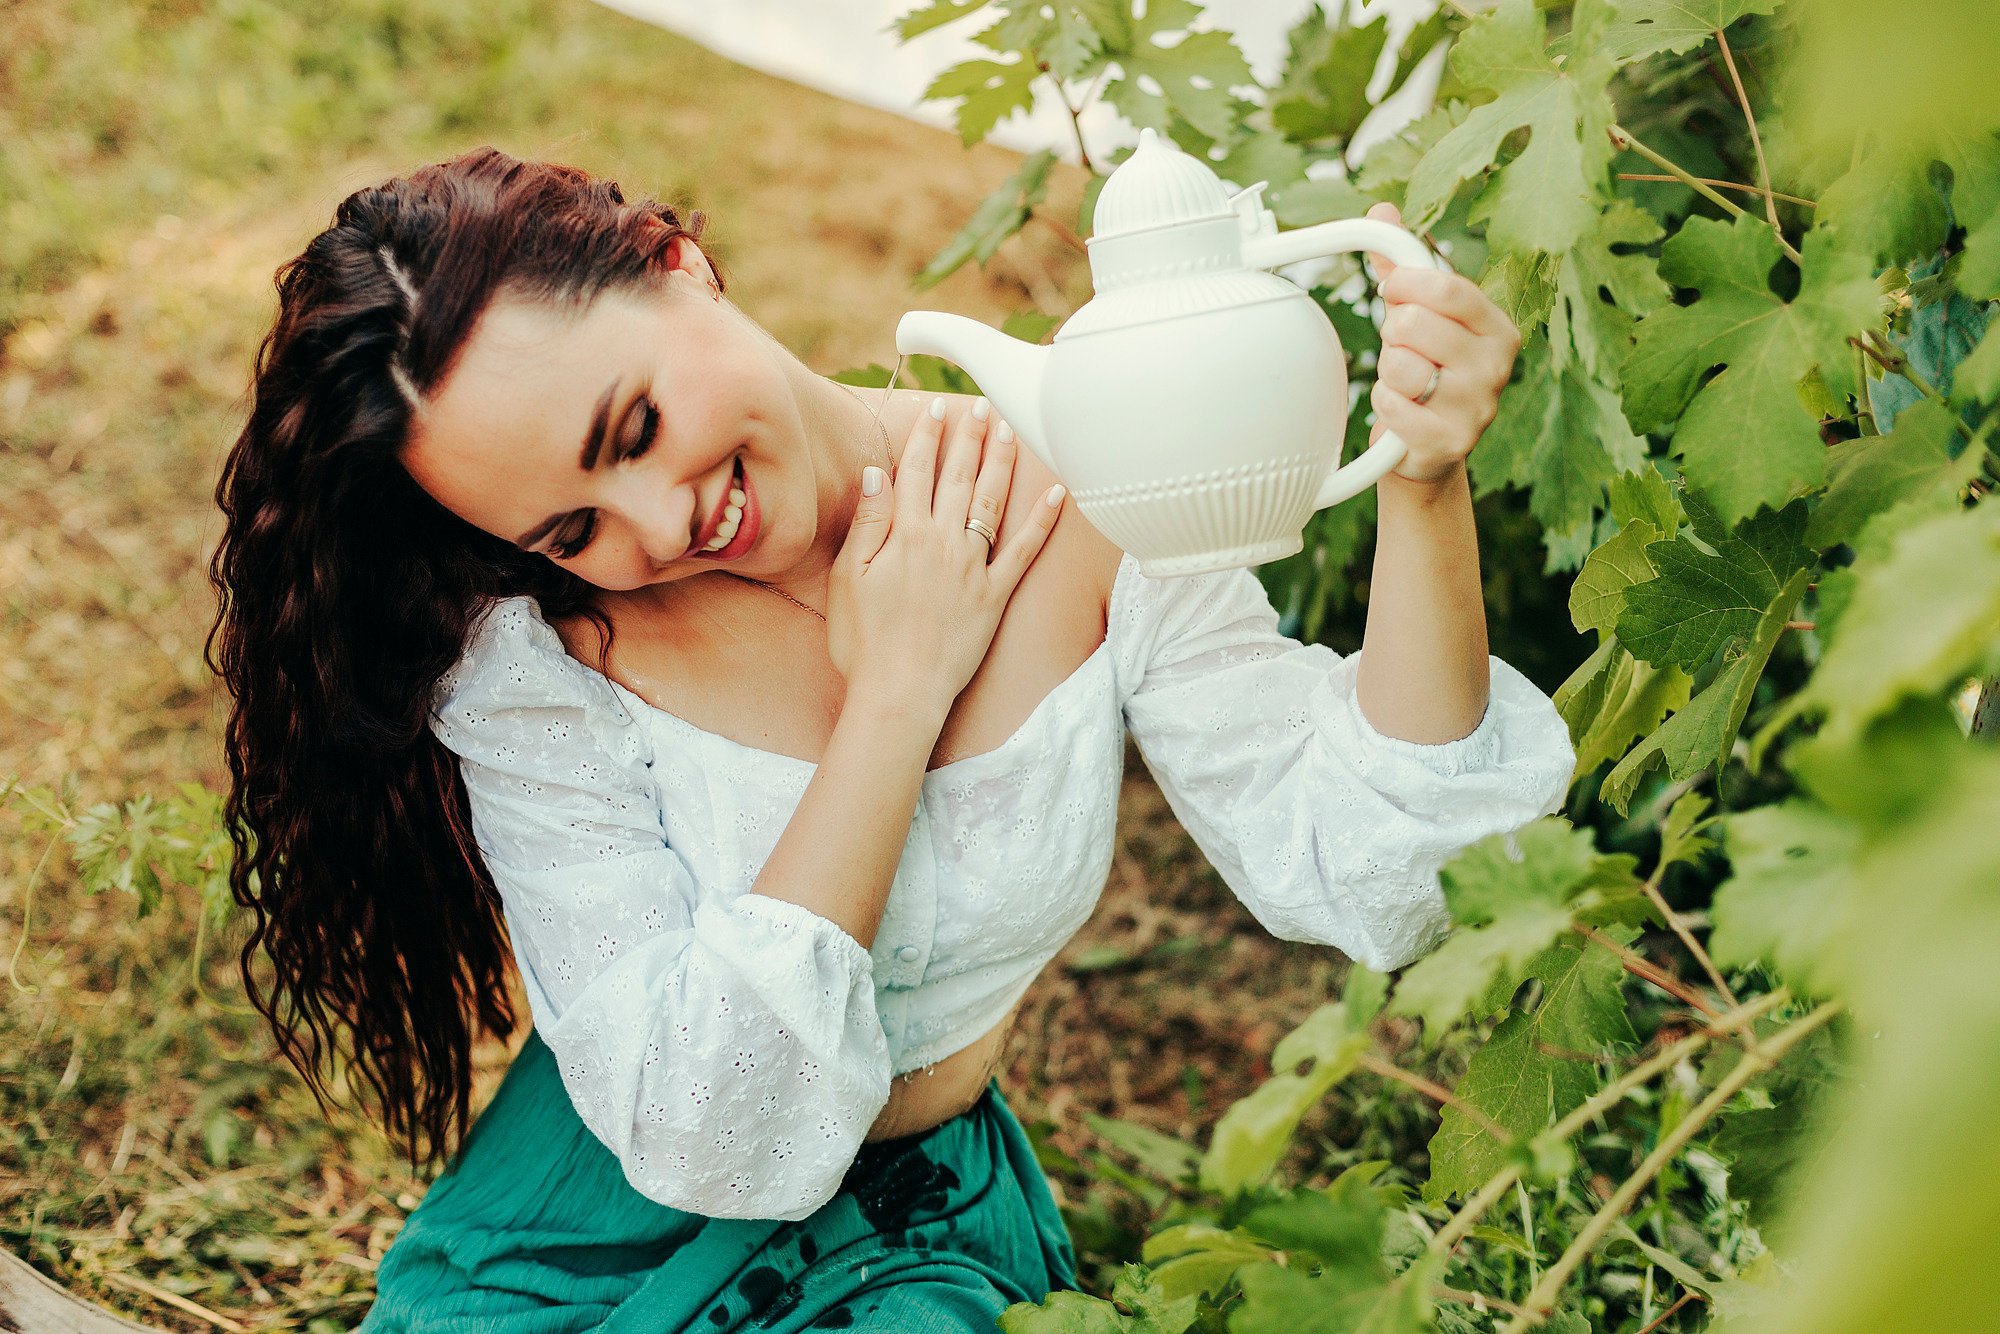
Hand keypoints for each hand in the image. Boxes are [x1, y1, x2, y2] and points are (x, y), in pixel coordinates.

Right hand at [826, 396, 1062, 715]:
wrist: (899, 692)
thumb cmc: (863, 642)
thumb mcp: (847, 578)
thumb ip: (867, 523)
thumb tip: (877, 473)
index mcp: (904, 535)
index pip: (917, 471)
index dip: (927, 436)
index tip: (936, 409)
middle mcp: (943, 543)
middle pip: (959, 478)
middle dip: (970, 437)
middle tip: (981, 405)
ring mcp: (973, 568)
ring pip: (991, 503)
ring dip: (1002, 463)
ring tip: (1009, 432)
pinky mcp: (995, 596)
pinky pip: (1024, 552)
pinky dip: (1043, 522)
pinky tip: (1057, 493)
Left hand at [1362, 201, 1522, 485]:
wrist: (1429, 448)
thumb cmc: (1427, 369)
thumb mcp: (1422, 316)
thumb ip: (1403, 264)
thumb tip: (1381, 210)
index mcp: (1498, 326)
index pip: (1446, 287)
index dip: (1404, 284)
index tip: (1393, 290)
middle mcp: (1497, 366)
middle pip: (1414, 324)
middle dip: (1392, 333)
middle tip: (1402, 347)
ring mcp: (1478, 407)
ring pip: (1399, 366)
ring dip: (1387, 372)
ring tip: (1405, 381)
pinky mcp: (1451, 443)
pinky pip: (1392, 407)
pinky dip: (1384, 404)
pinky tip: (1401, 409)